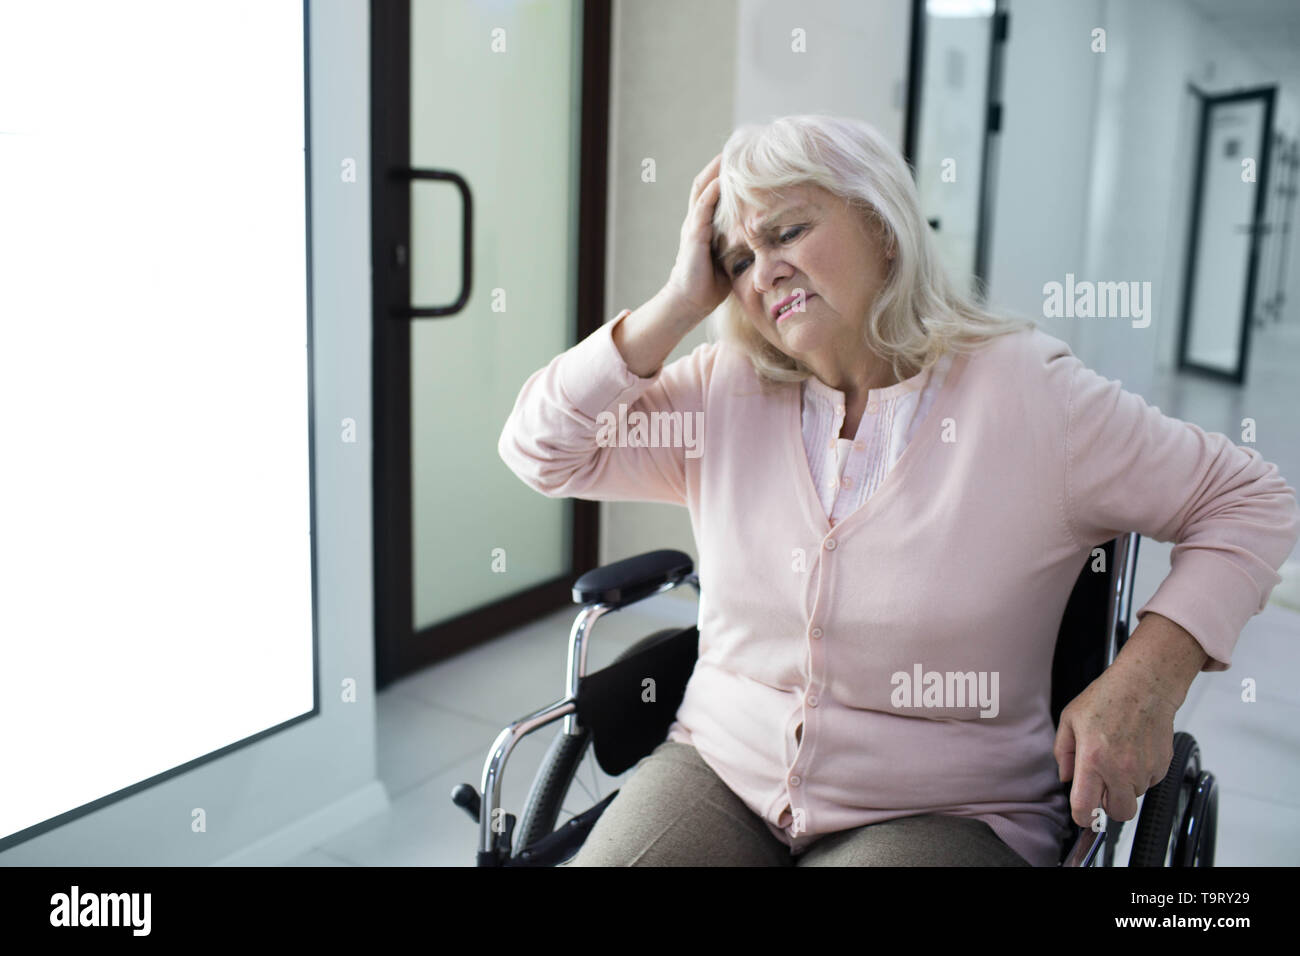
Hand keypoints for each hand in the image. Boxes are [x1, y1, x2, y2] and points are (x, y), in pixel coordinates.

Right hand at [661, 152, 731, 319]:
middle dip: (721, 163)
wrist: (690, 302)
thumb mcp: (732, 256)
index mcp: (706, 223)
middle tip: (739, 144)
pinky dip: (712, 193)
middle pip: (707, 181)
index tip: (746, 156)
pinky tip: (723, 179)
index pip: (716, 189)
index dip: (727, 172)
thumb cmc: (712, 283)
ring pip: (703, 189)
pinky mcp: (692, 237)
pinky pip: (701, 209)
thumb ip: (744, 241)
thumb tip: (771, 235)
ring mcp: (693, 226)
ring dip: (715, 170)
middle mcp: (697, 219)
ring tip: (730, 152)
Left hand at [1053, 660, 1177, 830]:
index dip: (1082, 817)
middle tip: (1103, 786)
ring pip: (1134, 797)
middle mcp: (1120, 769)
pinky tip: (1134, 752)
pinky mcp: (1162, 766)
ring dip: (1125, 786)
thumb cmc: (1107, 698)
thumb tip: (1066, 778)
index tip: (1083, 814)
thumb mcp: (1070, 719)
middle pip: (1118, 813)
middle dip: (1109, 805)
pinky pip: (1149, 783)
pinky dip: (1141, 775)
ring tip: (1119, 757)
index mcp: (1092, 759)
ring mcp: (1144, 769)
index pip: (1086, 807)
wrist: (1145, 686)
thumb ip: (1062, 752)